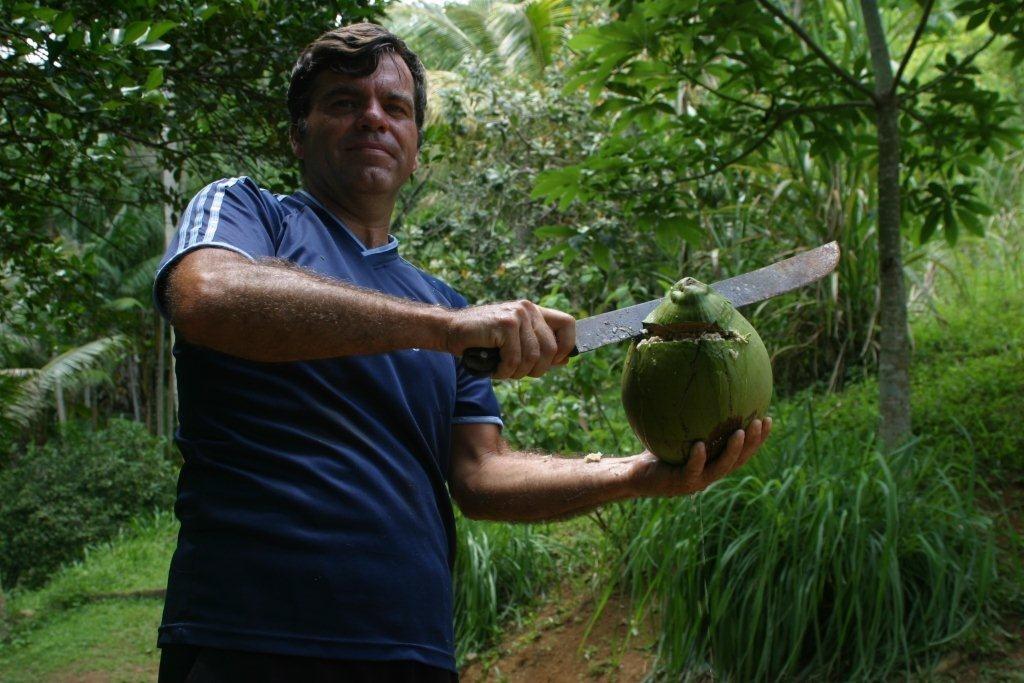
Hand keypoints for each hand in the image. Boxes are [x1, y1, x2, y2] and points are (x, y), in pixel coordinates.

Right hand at [445, 300, 574, 378]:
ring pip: (533, 358)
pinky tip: (495, 369)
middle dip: (537, 369)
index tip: (555, 362)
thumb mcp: (515, 342)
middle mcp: (528, 309)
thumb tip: (566, 360)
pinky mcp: (505, 325)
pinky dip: (504, 371)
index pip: (568, 324)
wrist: (450, 330)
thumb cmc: (482, 340)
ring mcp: (517, 315)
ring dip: (517, 372)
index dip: (566, 346)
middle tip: (518, 372)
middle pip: (551, 348)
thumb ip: (539, 347)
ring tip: (503, 370)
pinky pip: (514, 360)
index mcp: (534, 310)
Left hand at [626, 417, 772, 497]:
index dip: (757, 439)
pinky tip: (700, 446)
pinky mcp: (679, 483)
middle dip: (752, 442)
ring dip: (732, 450)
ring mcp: (696, 481)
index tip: (767, 419)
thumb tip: (697, 385)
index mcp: (713, 463)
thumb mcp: (676, 434)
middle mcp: (709, 474)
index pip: (742, 452)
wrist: (635, 477)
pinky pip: (691, 470)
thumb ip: (690, 419)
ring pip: (721, 467)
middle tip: (761, 422)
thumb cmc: (656, 452)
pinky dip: (697, 459)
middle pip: (738, 460)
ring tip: (739, 432)